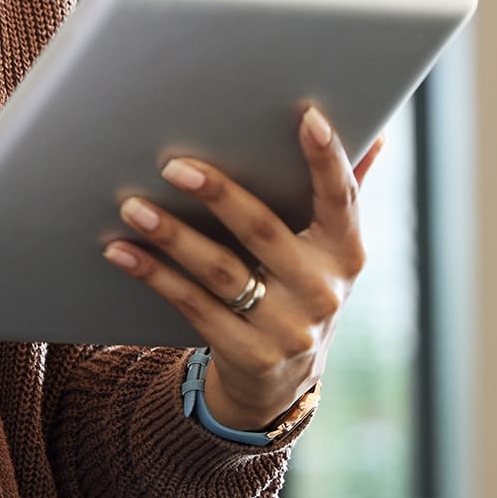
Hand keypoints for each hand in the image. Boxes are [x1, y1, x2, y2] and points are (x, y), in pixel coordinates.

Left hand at [101, 102, 386, 430]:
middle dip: (219, 194)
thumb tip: (376, 133)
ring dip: (172, 235)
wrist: (282, 382)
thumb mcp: (328, 250)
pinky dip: (153, 275)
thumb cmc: (298, 288)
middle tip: (173, 165)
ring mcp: (287, 328)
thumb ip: (343, 193)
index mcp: (345, 253)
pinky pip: (192, 306)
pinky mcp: (248, 354)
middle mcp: (322, 291)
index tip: (308, 116)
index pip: (341, 199)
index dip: (328, 159)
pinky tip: (120, 250)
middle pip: (264, 231)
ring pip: (220, 271)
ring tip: (132, 205)